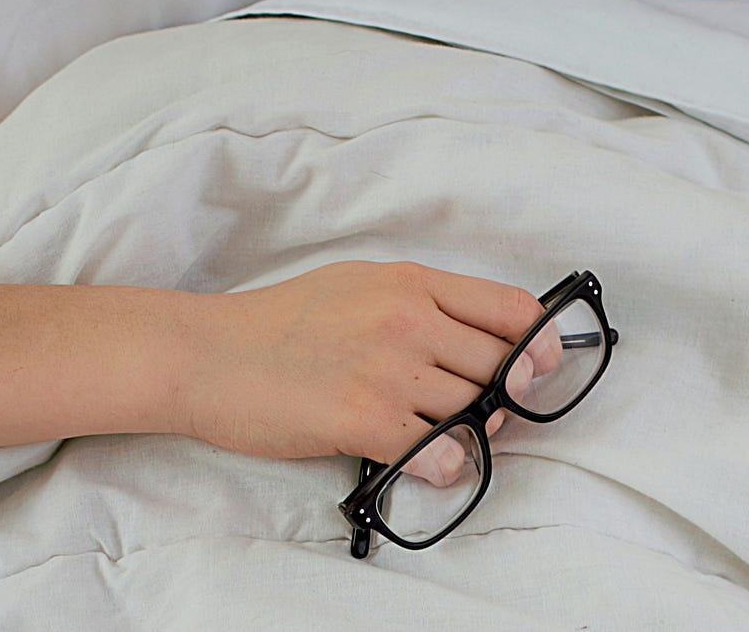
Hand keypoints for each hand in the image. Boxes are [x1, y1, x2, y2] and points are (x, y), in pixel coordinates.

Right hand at [172, 260, 560, 484]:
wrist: (207, 354)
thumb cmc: (279, 322)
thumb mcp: (358, 285)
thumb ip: (420, 304)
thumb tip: (480, 339)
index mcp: (410, 282)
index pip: (510, 308)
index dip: (540, 343)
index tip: (541, 366)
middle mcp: (408, 319)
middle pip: (501, 366)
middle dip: (504, 396)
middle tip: (485, 412)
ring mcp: (387, 369)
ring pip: (474, 410)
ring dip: (472, 432)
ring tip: (444, 436)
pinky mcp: (363, 418)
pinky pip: (439, 451)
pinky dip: (444, 464)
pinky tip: (426, 460)